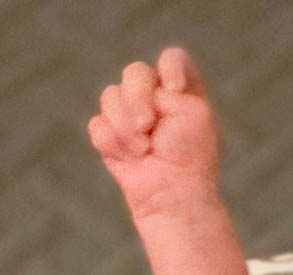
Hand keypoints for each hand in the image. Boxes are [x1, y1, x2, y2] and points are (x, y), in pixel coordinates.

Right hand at [88, 47, 221, 220]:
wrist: (172, 195)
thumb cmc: (190, 157)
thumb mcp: (194, 114)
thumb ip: (168, 85)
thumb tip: (136, 96)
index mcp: (183, 93)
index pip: (173, 60)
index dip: (170, 67)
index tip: (174, 88)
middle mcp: (156, 100)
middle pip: (135, 72)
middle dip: (138, 97)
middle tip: (147, 125)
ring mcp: (130, 116)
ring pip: (110, 96)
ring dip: (125, 127)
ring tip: (144, 150)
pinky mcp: (111, 136)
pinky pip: (97, 125)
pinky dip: (113, 144)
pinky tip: (132, 160)